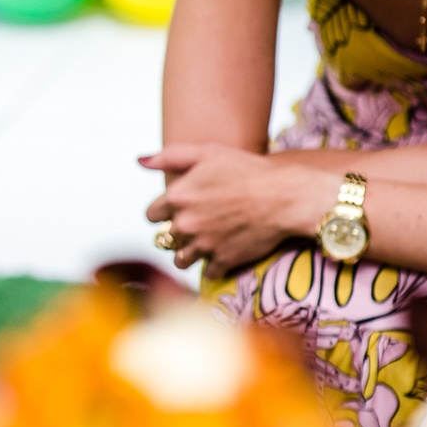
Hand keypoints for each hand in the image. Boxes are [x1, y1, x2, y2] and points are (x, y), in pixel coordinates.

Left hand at [140, 144, 337, 279]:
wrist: (285, 197)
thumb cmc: (248, 170)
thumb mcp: (207, 153)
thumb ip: (169, 156)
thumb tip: (140, 161)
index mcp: (177, 197)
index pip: (150, 215)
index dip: (163, 212)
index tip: (177, 210)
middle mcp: (186, 224)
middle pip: (164, 238)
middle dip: (176, 232)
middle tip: (196, 224)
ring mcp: (204, 245)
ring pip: (180, 259)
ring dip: (188, 253)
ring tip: (204, 242)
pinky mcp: (223, 261)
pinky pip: (206, 273)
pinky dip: (213, 266)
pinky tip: (222, 252)